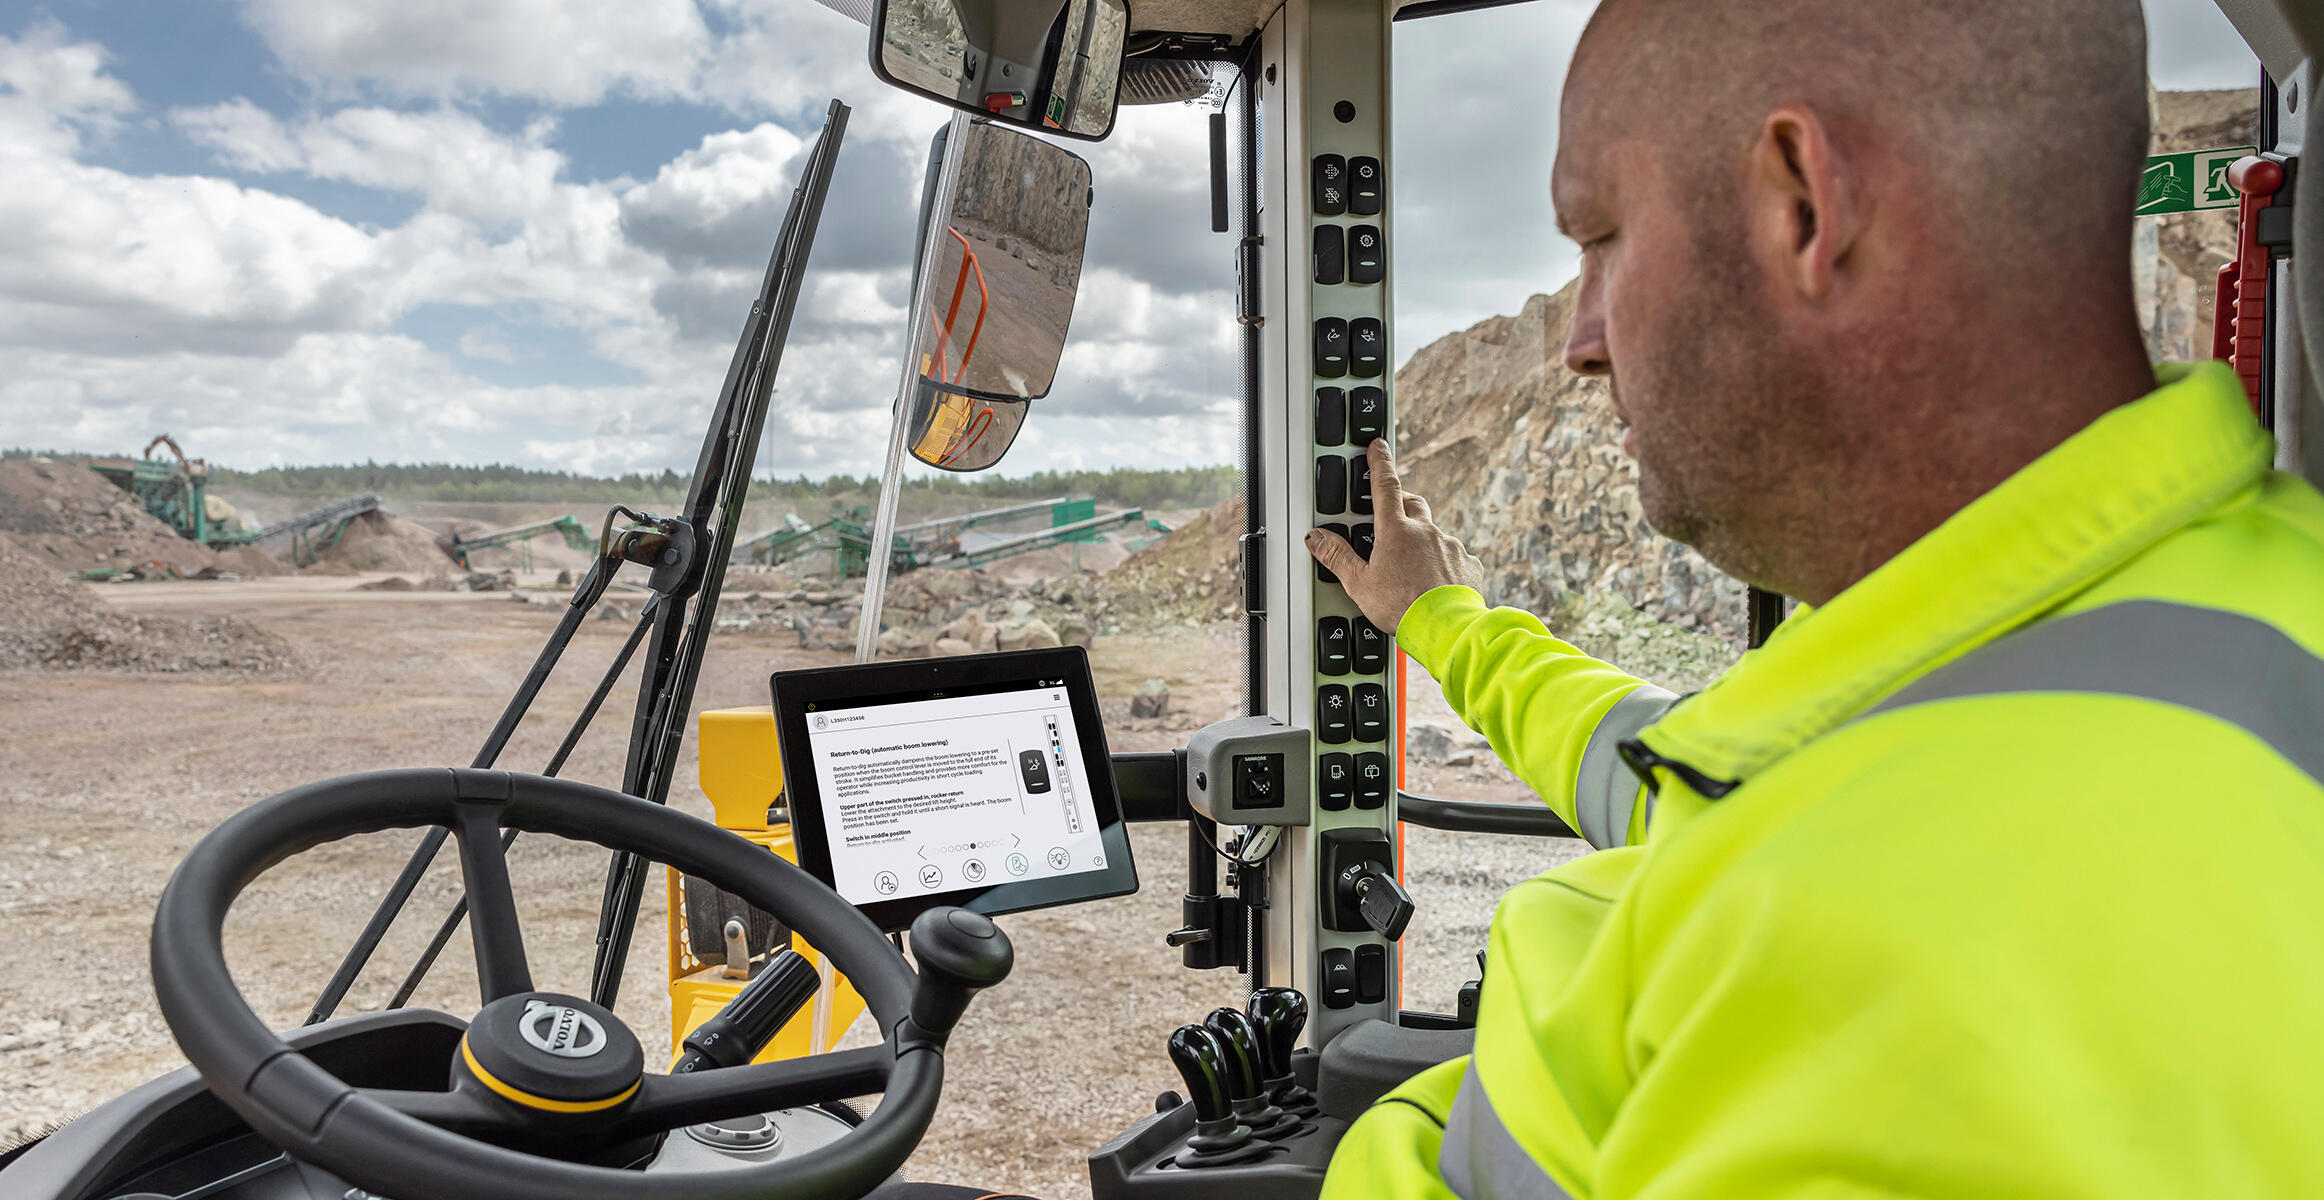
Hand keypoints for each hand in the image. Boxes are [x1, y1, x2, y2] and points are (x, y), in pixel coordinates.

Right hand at [1306, 441, 1485, 633]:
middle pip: (1413, 502)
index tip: (1378, 446)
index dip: (1379, 461)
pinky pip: (1454, 556)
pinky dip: (1443, 563)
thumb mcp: (1359, 584)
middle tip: (1392, 517)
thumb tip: (1316, 538)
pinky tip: (1435, 583)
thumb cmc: (1402, 607)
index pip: (1385, 484)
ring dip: (1423, 541)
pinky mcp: (1467, 564)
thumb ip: (1337, 557)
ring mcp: (1449, 546)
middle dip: (1403, 503)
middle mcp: (1426, 531)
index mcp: (1396, 531)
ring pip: (1434, 533)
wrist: (1446, 629)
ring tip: (1412, 568)